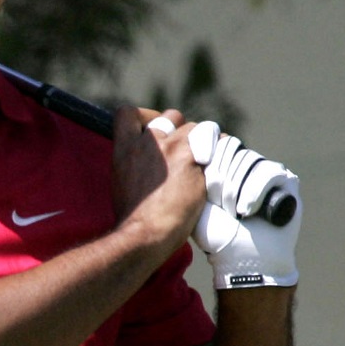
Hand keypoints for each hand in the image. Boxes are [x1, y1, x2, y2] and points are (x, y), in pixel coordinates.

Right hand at [111, 107, 205, 248]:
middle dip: (180, 127)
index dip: (145, 115)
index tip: (155, 127)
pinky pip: (213, 138)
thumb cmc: (134, 217)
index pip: (128, 113)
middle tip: (188, 149)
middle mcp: (146, 143)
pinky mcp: (191, 156)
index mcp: (123, 149)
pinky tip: (222, 160)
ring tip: (206, 160)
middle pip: (170, 116)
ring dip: (202, 141)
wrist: (145, 232)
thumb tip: (147, 163)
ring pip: (195, 127)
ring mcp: (170, 147)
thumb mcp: (122, 182)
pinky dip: (219, 147)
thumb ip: (134, 163)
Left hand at [188, 122, 301, 288]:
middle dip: (219, 177)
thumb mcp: (194, 196)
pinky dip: (254, 191)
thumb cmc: (214, 232)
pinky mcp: (287, 181)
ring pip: (247, 159)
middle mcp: (243, 164)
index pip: (212, 139)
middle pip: (229, 146)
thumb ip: (191, 166)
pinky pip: (269, 171)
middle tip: (220, 204)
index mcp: (220, 164)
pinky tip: (247, 210)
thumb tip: (188, 134)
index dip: (206, 158)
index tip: (202, 181)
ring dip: (235, 188)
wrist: (244, 257)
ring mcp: (265, 170)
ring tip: (233, 211)